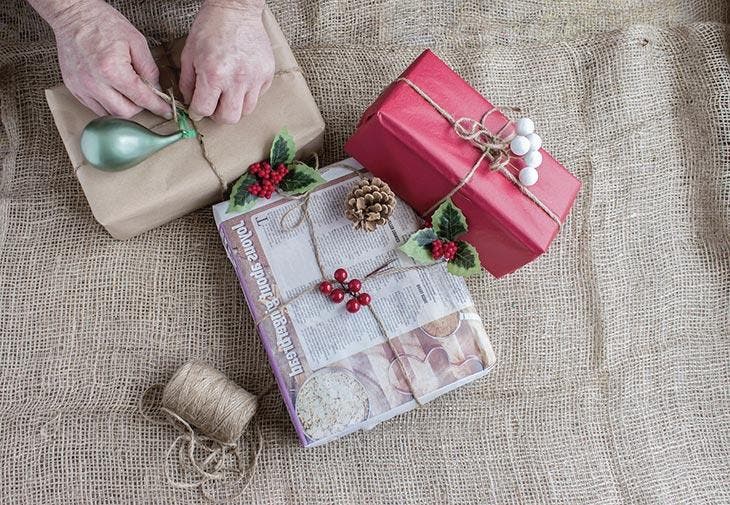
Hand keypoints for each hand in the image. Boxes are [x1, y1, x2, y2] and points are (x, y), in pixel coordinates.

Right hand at [49, 0, 170, 117]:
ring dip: (123, 107)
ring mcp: (81, 87)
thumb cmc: (104, 23)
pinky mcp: (73, 88)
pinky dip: (108, 105)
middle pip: (125, 112)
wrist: (73, 15)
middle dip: (139, 107)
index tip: (166, 112)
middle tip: (143, 94)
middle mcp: (94, 82)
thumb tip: (156, 90)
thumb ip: (149, 69)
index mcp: (112, 69)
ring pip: (110, 113)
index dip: (157, 107)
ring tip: (127, 91)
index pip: (141, 98)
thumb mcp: (136, 42)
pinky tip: (113, 92)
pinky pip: (95, 108)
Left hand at [180, 0, 273, 123]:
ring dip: (234, 106)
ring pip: (246, 111)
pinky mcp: (267, 74)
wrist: (236, 8)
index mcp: (213, 74)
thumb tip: (191, 102)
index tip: (197, 109)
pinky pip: (258, 96)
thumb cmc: (211, 27)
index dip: (197, 112)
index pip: (204, 110)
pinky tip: (241, 80)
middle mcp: (236, 80)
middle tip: (214, 105)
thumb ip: (188, 82)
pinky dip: (248, 93)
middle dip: (218, 115)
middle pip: (229, 118)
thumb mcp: (189, 53)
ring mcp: (255, 78)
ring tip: (228, 93)